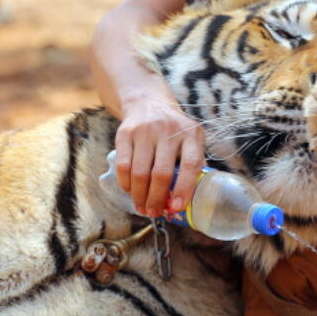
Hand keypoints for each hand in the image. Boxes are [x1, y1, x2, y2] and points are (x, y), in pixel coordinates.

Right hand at [112, 95, 204, 217]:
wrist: (148, 102)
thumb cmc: (175, 130)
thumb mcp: (191, 139)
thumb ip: (192, 164)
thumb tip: (185, 201)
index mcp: (191, 134)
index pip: (191, 164)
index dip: (184, 189)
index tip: (177, 207)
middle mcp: (169, 131)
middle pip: (161, 173)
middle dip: (156, 199)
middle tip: (154, 213)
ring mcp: (145, 131)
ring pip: (140, 172)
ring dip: (140, 196)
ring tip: (142, 207)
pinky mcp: (125, 133)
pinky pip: (124, 165)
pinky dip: (126, 183)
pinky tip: (130, 191)